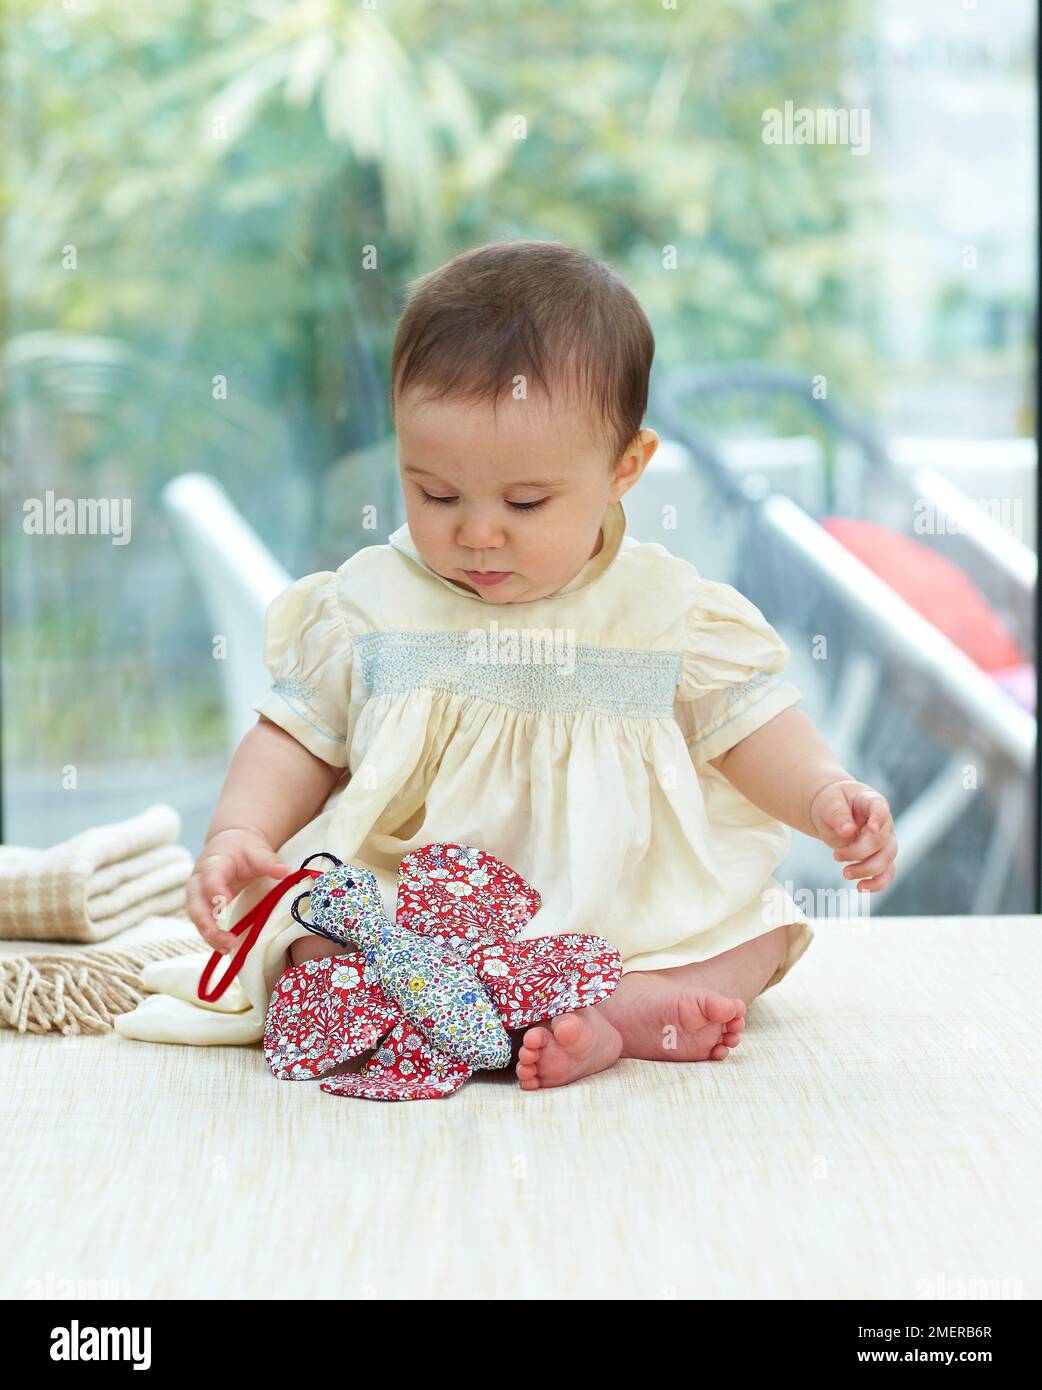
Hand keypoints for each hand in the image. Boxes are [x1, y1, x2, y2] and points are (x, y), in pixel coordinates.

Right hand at [187, 828, 291, 953]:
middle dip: (207, 923)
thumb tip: (286, 872)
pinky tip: (224, 948)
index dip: (216, 890)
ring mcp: (198, 896)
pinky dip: (212, 937)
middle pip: (196, 904)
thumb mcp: (256, 850)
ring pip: (197, 918)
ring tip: (226, 948)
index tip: (225, 902)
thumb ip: (269, 861)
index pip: (211, 877)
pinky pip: (203, 924)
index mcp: (213, 863)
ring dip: (210, 935)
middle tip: (225, 938)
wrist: (229, 845)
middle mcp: (199, 881)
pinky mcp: (202, 907)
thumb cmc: (242, 848)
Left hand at [809, 779, 897, 892]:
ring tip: (845, 873)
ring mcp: (884, 841)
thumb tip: (847, 830)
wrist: (831, 811)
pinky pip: (886, 873)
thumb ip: (838, 814)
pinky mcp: (879, 856)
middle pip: (881, 840)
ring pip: (886, 859)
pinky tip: (861, 888)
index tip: (872, 828)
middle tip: (835, 855)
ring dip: (867, 870)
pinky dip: (877, 884)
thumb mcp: (829, 802)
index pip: (880, 808)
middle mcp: (883, 822)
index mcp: (871, 802)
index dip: (879, 819)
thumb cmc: (832, 802)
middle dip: (859, 852)